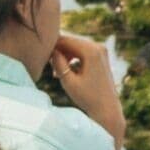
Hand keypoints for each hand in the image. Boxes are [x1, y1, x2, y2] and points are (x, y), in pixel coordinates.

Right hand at [49, 32, 124, 149]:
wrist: (108, 109)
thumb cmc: (88, 98)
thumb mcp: (69, 82)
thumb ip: (58, 64)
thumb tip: (52, 51)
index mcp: (91, 51)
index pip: (66, 40)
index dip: (52, 46)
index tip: (42, 56)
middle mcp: (98, 46)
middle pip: (71, 42)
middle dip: (59, 51)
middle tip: (48, 65)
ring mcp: (101, 51)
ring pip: (76, 47)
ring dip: (65, 55)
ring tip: (56, 72)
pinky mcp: (101, 57)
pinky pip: (83, 52)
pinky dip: (73, 58)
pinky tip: (65, 71)